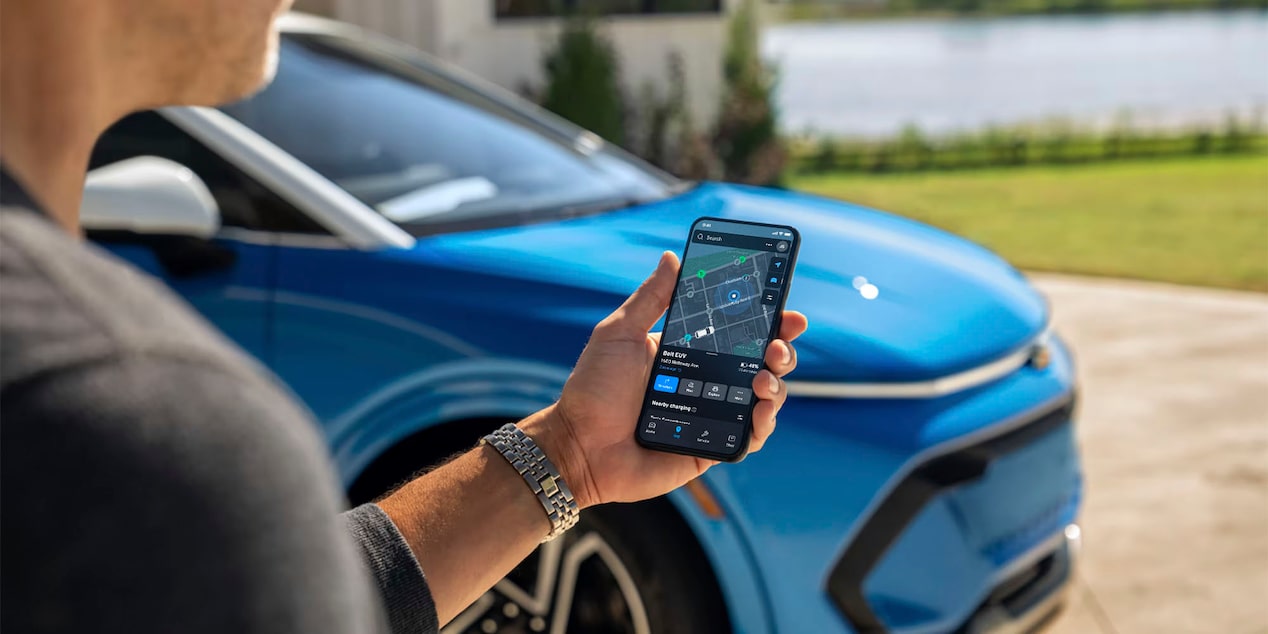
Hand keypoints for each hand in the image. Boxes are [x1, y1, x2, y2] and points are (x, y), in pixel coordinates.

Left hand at [525, 251, 807, 507]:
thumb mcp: (619, 334)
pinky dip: (763, 424)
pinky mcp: (712, 447)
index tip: (786, 309)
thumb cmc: (593, 389)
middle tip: (779, 343)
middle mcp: (707, 381)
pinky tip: (761, 410)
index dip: (768, 320)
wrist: (578, 446)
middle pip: (761, 362)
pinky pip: (750, 437)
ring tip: (764, 377)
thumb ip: (650, 298)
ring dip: (776, 385)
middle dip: (782, 349)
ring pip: (764, 398)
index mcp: (689, 352)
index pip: (739, 331)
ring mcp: (713, 415)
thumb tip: (672, 257)